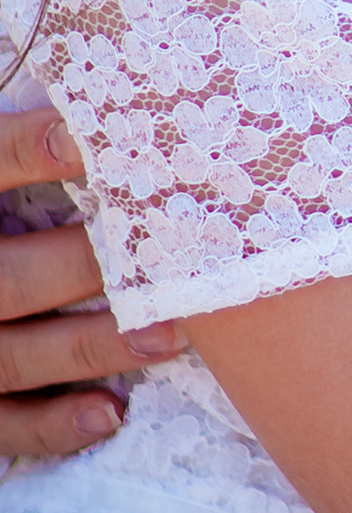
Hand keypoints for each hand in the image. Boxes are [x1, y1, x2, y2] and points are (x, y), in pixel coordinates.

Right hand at [0, 106, 181, 458]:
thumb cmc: (3, 213)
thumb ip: (31, 145)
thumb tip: (121, 87)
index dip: (26, 151)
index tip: (88, 135)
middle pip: (9, 278)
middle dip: (87, 268)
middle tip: (168, 254)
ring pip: (19, 354)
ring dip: (96, 346)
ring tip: (173, 333)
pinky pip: (4, 425)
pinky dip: (54, 425)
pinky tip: (109, 414)